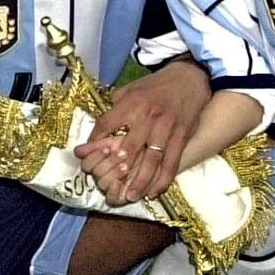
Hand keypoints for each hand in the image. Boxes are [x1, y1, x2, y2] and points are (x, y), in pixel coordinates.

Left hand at [73, 62, 208, 203]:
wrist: (189, 78)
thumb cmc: (154, 86)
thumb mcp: (130, 89)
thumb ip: (115, 107)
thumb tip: (98, 129)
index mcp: (131, 102)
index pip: (107, 124)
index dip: (94, 142)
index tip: (85, 156)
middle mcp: (148, 115)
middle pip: (130, 146)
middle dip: (118, 167)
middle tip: (107, 184)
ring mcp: (167, 127)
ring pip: (153, 158)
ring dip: (141, 180)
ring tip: (131, 196)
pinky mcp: (182, 136)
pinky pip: (172, 162)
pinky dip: (164, 179)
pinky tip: (154, 192)